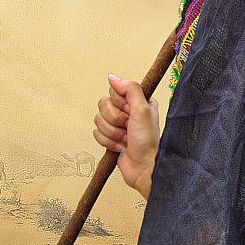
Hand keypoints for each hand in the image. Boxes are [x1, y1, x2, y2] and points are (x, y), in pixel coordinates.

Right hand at [93, 74, 159, 198]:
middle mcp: (128, 111)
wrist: (144, 167)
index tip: (130, 112)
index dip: (119, 103)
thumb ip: (129, 89)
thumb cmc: (148, 141)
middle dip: (115, 119)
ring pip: (98, 119)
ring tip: (126, 139)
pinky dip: (108, 142)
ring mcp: (119, 125)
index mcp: (138, 101)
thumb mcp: (143, 109)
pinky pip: (96, 133)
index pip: (115, 91)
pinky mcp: (110, 138)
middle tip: (128, 127)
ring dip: (112, 133)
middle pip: (103, 104)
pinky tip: (121, 146)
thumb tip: (112, 77)